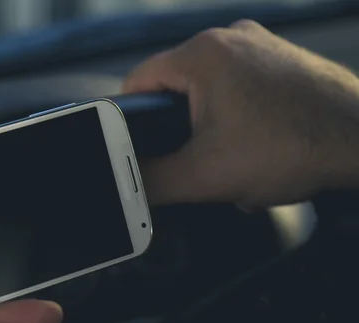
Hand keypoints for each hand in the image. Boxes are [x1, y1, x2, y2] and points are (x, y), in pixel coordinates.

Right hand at [124, 20, 358, 208]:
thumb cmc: (297, 147)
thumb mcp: (206, 176)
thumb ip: (153, 181)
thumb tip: (126, 184)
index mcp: (203, 53)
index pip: (137, 82)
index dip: (132, 120)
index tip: (140, 146)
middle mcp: (230, 37)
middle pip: (174, 88)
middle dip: (179, 130)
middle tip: (198, 158)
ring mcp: (259, 45)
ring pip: (206, 92)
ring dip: (209, 128)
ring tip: (233, 155)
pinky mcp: (279, 60)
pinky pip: (236, 89)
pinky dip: (237, 120)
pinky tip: (256, 146)